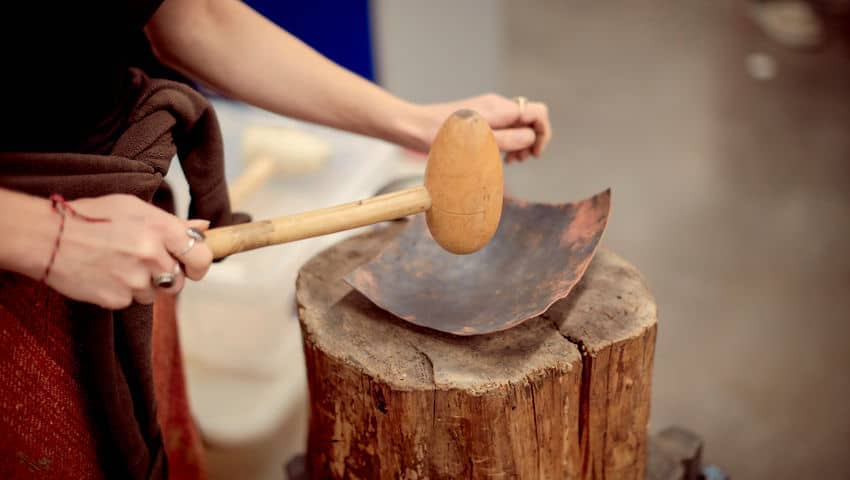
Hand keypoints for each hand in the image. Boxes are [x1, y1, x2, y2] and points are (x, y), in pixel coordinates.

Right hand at [46, 194, 212, 309]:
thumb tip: (203, 228)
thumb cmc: (90, 216)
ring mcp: (135, 279)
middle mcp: (152, 255)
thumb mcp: (132, 207)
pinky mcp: (117, 298)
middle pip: (178, 279)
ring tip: (118, 264)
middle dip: (166, 275)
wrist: (46, 237)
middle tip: (145, 264)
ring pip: (155, 293)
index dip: (199, 264)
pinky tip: (105, 274)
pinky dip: (122, 292)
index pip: (201, 255)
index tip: (192, 266)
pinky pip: (131, 301)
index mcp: (160, 228)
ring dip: (143, 284)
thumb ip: (171, 222)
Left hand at [418, 94, 551, 162]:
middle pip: (530, 119)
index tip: (533, 155)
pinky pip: (503, 127)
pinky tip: (497, 155)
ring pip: (517, 125)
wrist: (414, 127)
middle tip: (518, 161)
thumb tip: (529, 138)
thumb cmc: (441, 136)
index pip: (538, 113)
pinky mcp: (479, 118)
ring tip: (510, 161)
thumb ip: (507, 139)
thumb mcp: (478, 142)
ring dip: (520, 143)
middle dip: (532, 140)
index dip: (543, 134)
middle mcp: (497, 106)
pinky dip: (506, 141)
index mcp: (500, 108)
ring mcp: (488, 111)